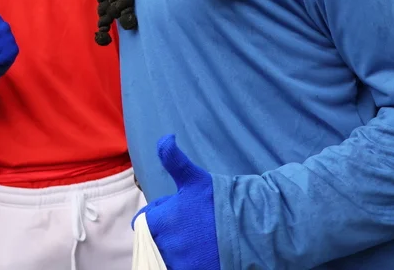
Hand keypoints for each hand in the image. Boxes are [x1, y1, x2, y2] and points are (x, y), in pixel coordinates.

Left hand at [137, 135, 218, 269]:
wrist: (251, 229)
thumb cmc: (220, 202)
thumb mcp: (194, 179)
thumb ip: (173, 159)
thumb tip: (166, 137)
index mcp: (159, 221)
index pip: (142, 223)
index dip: (156, 217)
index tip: (172, 215)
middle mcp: (165, 245)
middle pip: (155, 240)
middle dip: (167, 234)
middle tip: (189, 228)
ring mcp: (179, 262)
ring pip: (168, 256)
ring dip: (178, 249)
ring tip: (197, 241)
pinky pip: (181, 267)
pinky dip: (188, 262)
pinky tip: (203, 253)